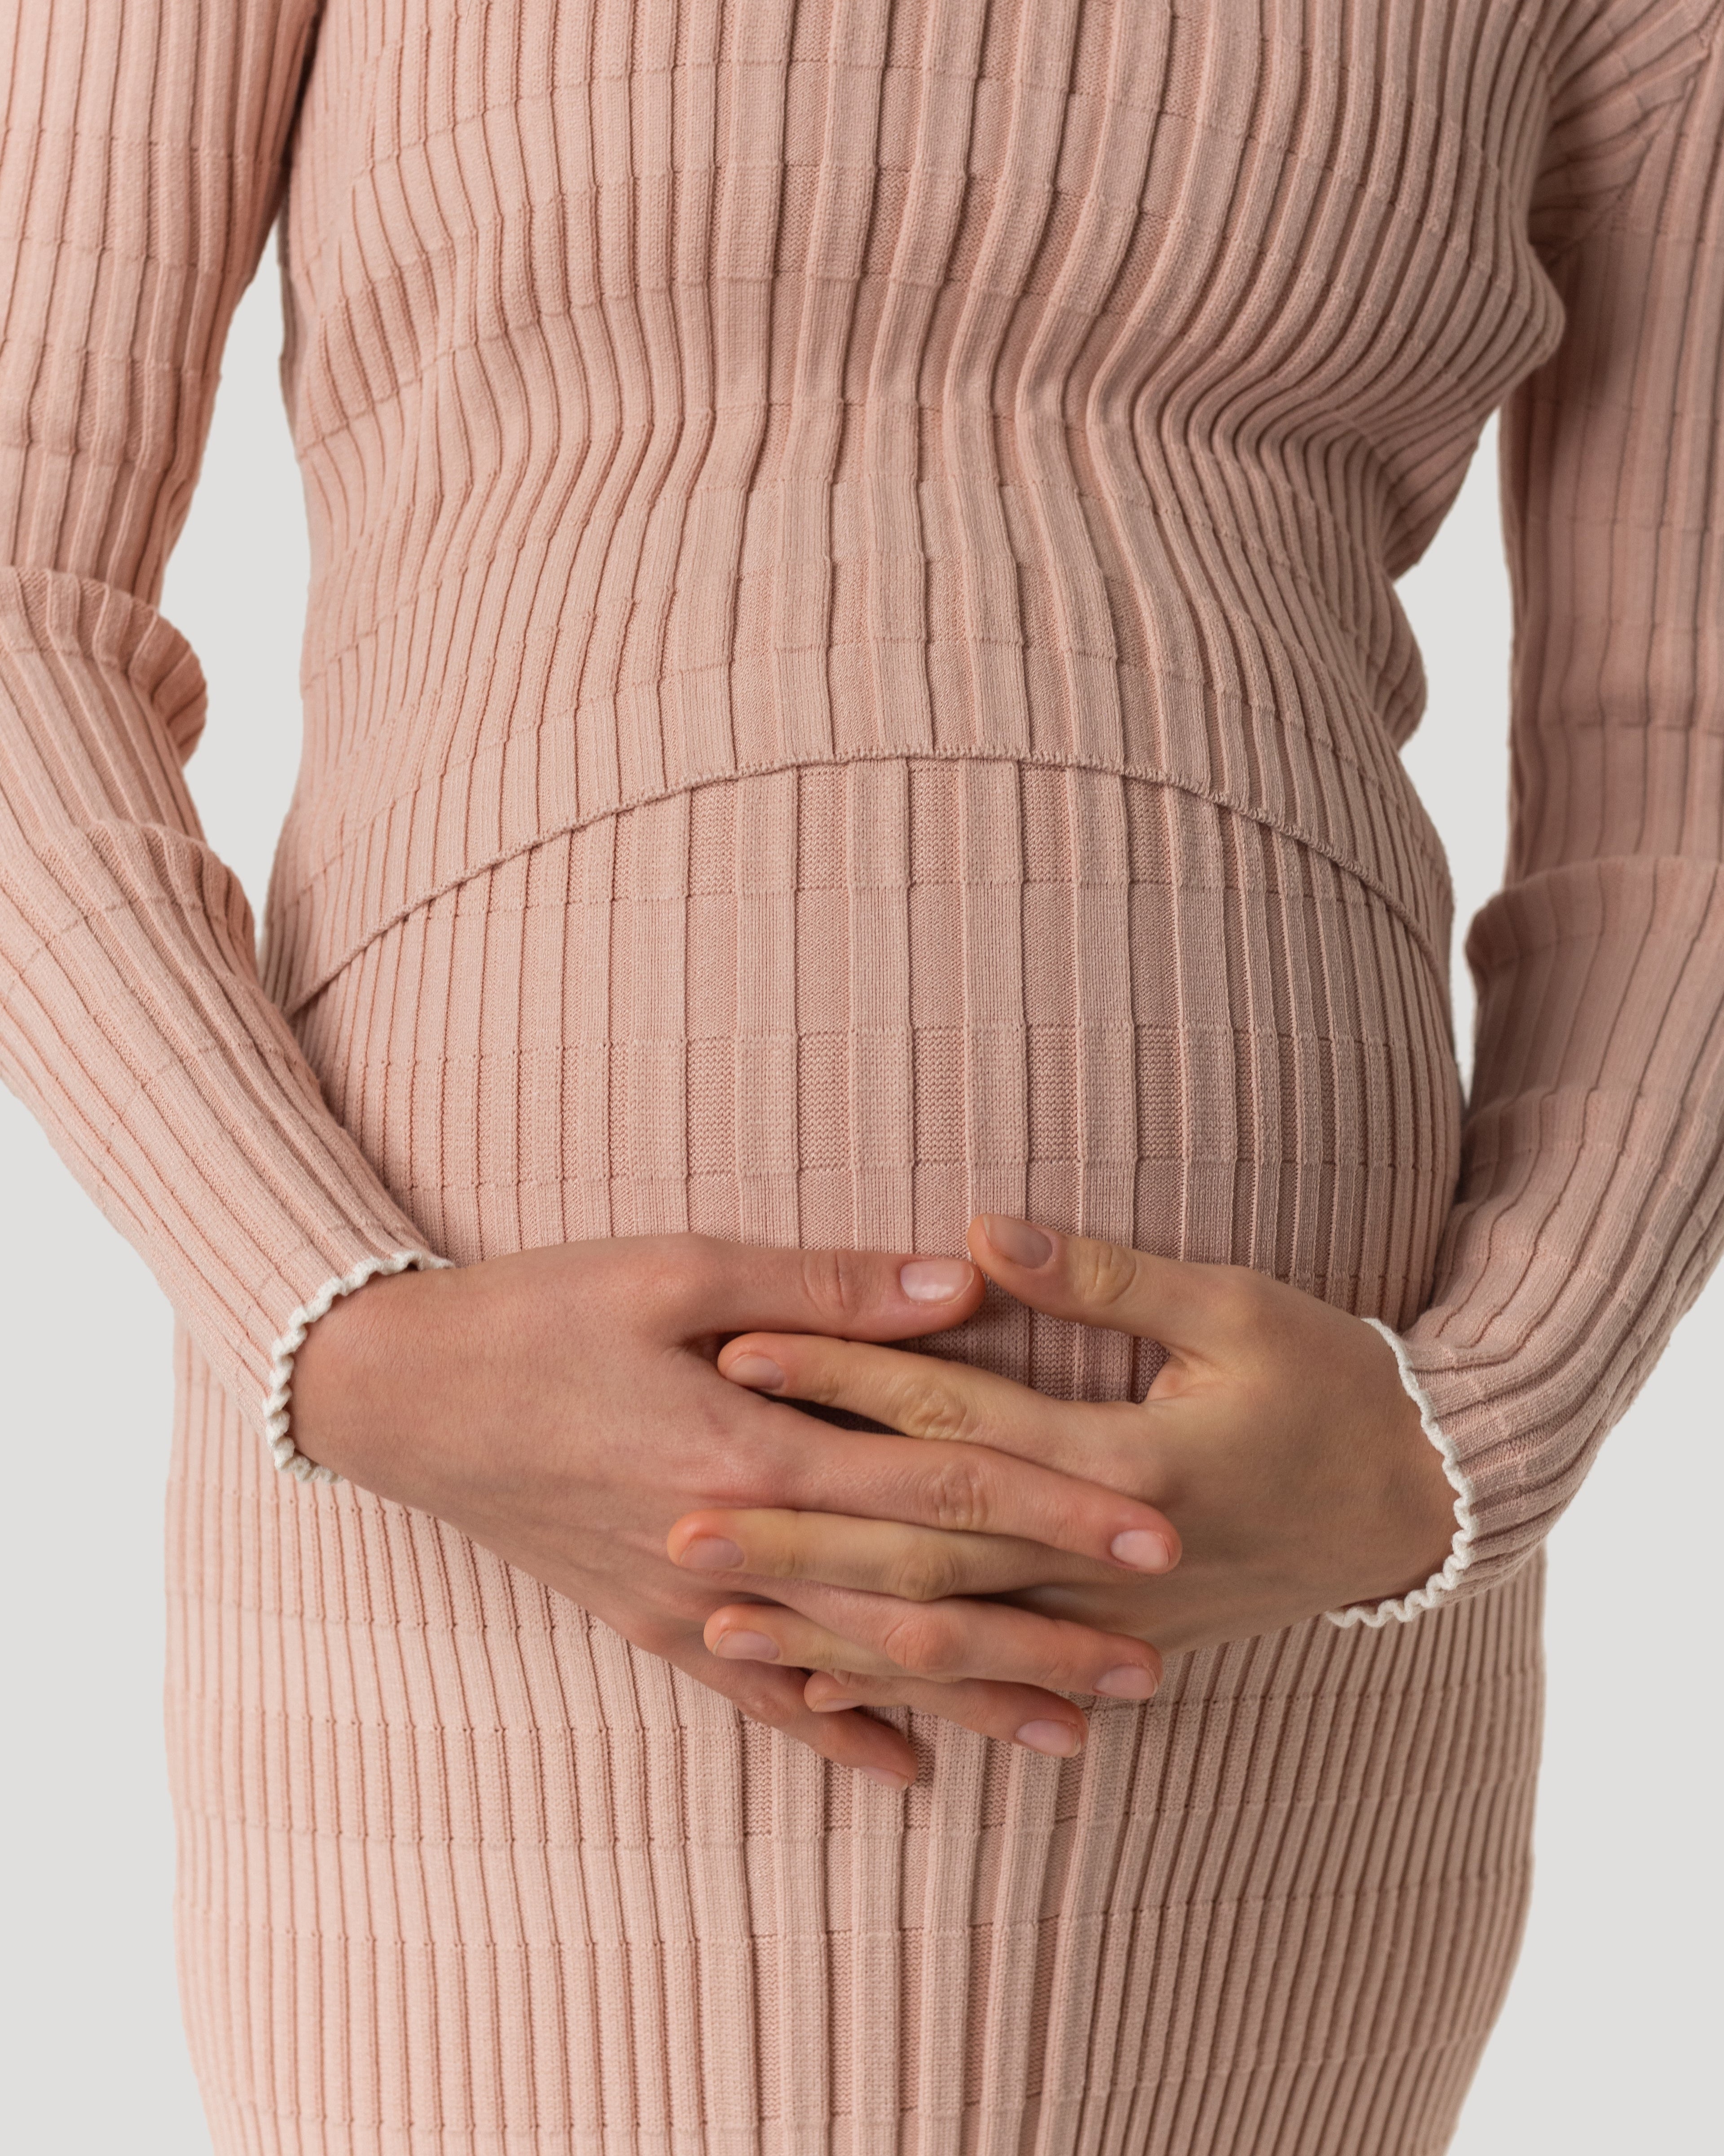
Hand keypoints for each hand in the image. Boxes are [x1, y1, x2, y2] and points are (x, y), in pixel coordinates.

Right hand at [289, 1233, 1178, 1784]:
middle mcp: (738, 1546)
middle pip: (921, 1598)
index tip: (1153, 1532)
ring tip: (1076, 1731)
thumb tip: (960, 1289)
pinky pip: (765, 1699)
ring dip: (972, 1698)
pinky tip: (912, 1772)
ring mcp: (695, 1602)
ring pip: (860, 1667)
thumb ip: (824, 1289)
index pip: (943, 1485)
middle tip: (1154, 1662)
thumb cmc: (544, 1312)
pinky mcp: (656, 1625)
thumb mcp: (678, 1268)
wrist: (407, 1398)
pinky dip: (841, 1738)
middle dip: (1045, 1632)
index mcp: (754, 1446)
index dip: (1055, 1508)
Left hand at [668, 1215, 1458, 1742]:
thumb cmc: (1333, 1382)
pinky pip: (996, 1678)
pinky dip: (910, 1693)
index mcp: (1124, 1455)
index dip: (843, 1375)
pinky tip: (832, 1697)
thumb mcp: (1238, 1306)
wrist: (1423, 1502)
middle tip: (679, 1527)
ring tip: (721, 1626)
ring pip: (945, 1633)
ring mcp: (1107, 1614)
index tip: (739, 1347)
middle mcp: (1101, 1552)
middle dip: (796, 1538)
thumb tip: (986, 1233)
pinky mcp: (1118, 1642)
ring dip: (830, 1632)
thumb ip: (1108, 1275)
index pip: (950, 1414)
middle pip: (920, 1546)